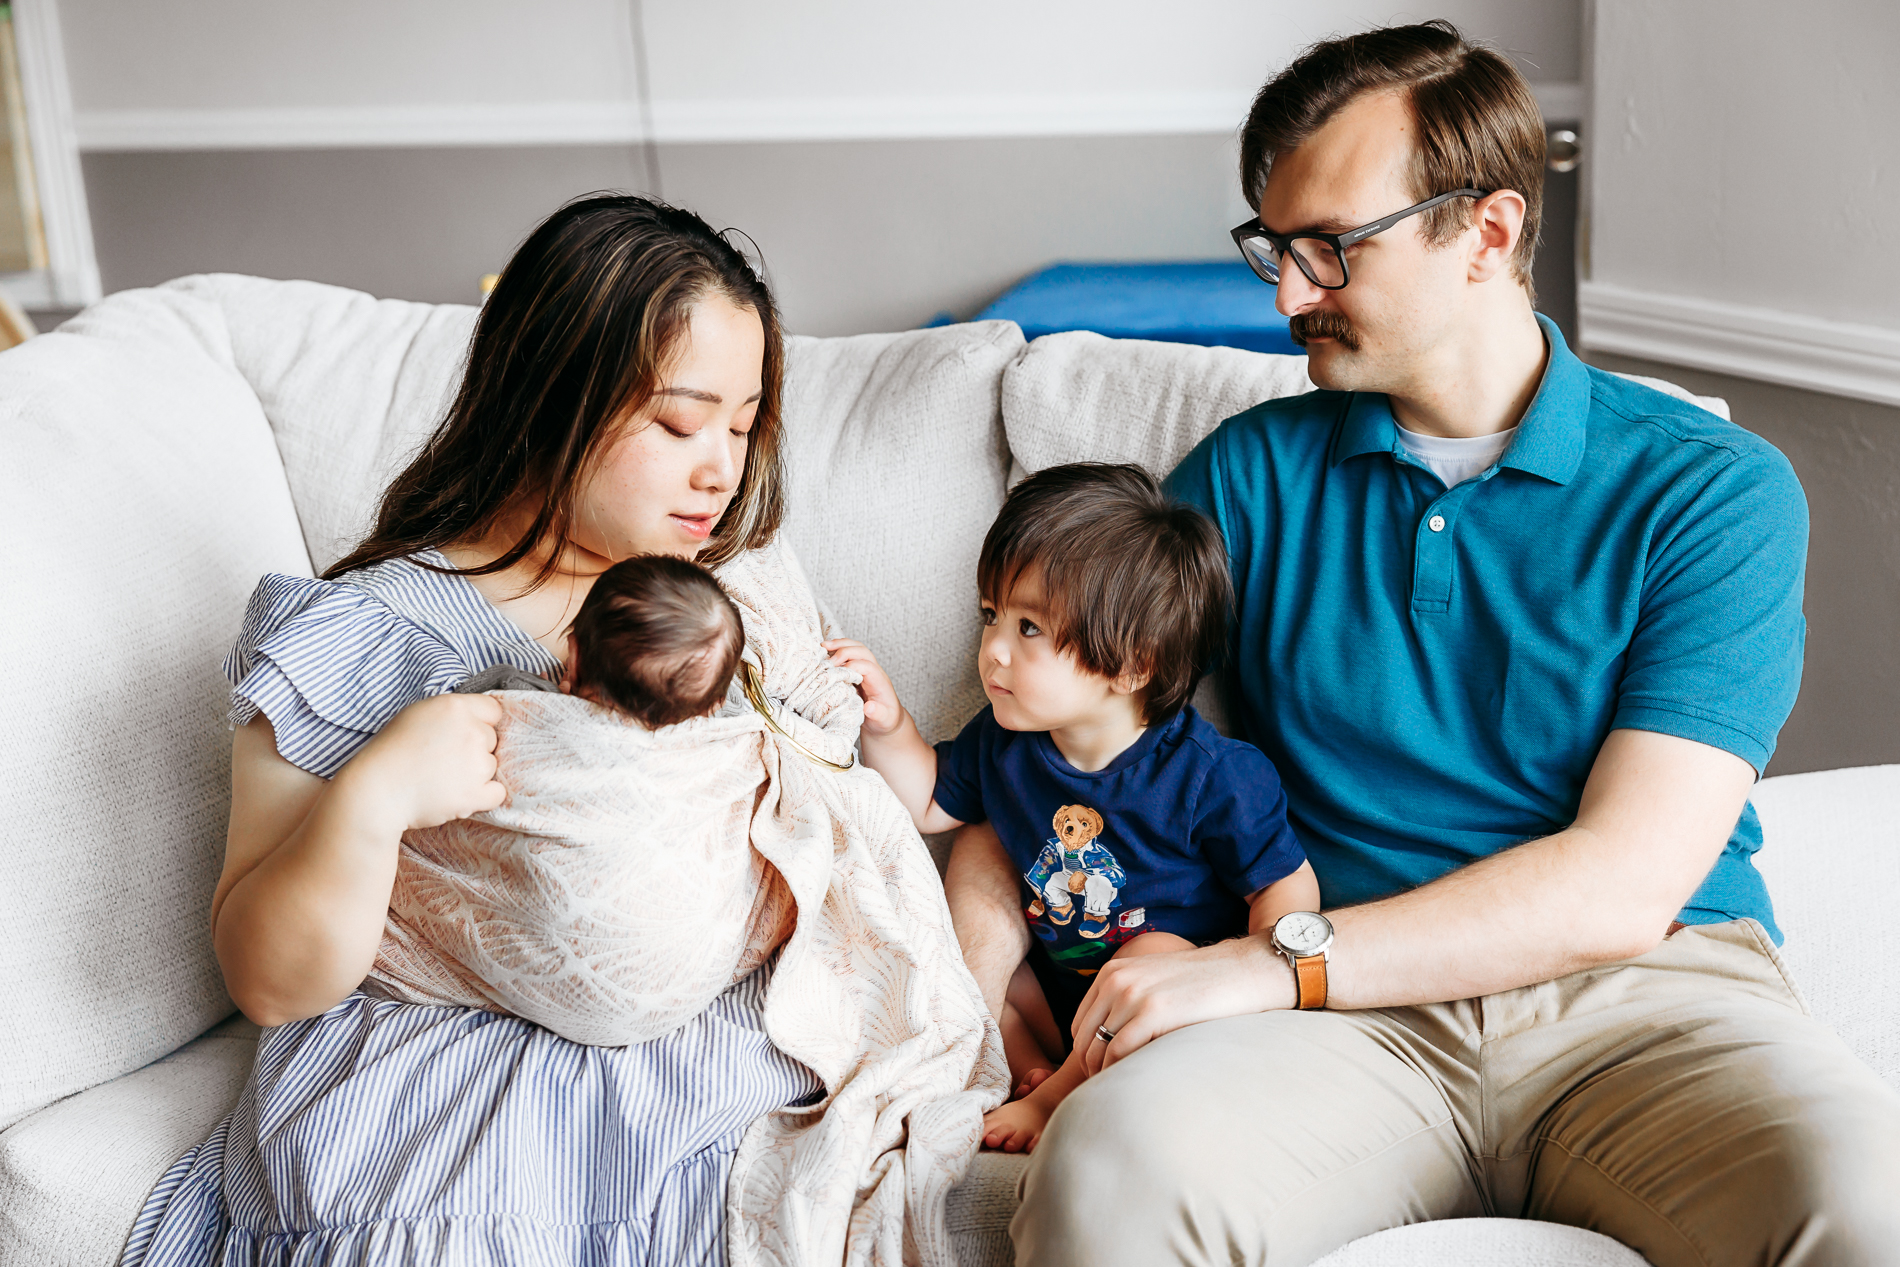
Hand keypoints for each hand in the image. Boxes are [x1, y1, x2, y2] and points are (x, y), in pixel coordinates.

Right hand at [340, 692, 506, 831]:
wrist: (376, 790)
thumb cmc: (390, 752)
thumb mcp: (418, 714)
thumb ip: (450, 714)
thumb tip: (474, 719)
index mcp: (456, 707)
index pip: (493, 710)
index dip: (481, 723)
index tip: (463, 736)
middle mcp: (472, 731)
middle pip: (492, 740)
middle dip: (475, 750)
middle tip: (444, 761)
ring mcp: (477, 764)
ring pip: (492, 767)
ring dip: (475, 774)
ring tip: (442, 779)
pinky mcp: (475, 794)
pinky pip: (496, 794)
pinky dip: (482, 797)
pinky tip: (459, 795)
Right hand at [823, 638, 906, 736]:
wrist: (887, 718)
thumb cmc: (885, 719)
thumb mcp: (884, 720)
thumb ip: (878, 714)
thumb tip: (869, 708)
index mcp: (879, 682)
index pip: (867, 666)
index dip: (852, 666)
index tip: (837, 673)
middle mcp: (874, 671)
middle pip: (862, 651)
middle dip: (844, 651)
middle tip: (827, 660)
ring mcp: (867, 668)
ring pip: (856, 648)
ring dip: (840, 645)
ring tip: (823, 646)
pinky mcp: (858, 669)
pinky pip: (850, 653)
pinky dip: (837, 649)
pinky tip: (825, 651)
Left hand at [1071, 933, 1294, 1074]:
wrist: (1242, 971)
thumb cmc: (1201, 986)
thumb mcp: (1152, 983)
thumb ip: (1125, 1003)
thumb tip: (1104, 1046)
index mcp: (1112, 973)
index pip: (1079, 1024)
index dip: (1087, 1053)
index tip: (1104, 1074)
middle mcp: (1115, 980)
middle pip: (1083, 1039)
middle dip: (1092, 1069)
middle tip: (1111, 1089)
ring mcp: (1132, 994)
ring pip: (1097, 1049)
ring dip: (1105, 1075)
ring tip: (1125, 1089)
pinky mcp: (1152, 1012)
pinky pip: (1118, 1052)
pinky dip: (1120, 1072)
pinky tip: (1136, 1081)